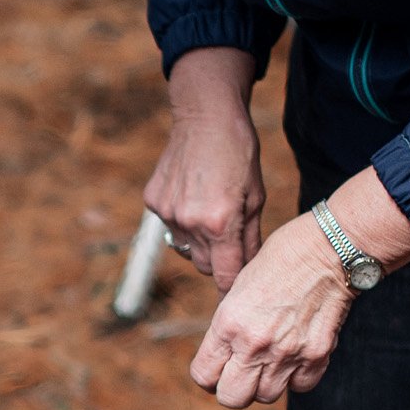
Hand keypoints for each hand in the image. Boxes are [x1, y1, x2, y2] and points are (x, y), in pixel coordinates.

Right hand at [143, 46, 263, 290]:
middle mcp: (189, 223)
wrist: (205, 116)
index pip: (225, 277)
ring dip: (198, 241)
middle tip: (230, 238)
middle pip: (204, 266)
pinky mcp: (153, 202)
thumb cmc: (239, 153)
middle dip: (219, 260)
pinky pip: (170, 226)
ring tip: (210, 210)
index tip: (239, 294)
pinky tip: (192, 195)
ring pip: (185, 248)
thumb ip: (250, 238)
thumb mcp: (256, 196)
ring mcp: (167, 213)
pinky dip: (182, 220)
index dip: (233, 288)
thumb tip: (248, 270)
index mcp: (220, 224)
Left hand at [189, 169, 409, 409]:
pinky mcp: (317, 355)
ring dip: (266, 383)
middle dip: (233, 389)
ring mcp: (287, 353)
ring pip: (266, 396)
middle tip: (241, 373)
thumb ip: (230, 324)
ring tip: (271, 360)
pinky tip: (296, 356)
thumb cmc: (282, 258)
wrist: (329, 248)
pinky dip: (297, 378)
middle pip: (231, 399)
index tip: (217, 369)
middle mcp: (254, 344)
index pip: (203, 375)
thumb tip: (225, 351)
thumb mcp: (239, 287)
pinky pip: (300, 387)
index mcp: (228, 323)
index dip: (208, 376)